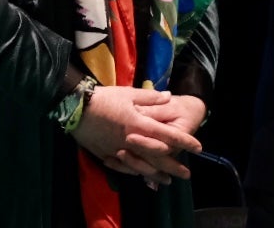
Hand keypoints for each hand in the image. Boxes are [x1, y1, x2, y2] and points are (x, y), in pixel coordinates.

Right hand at [71, 86, 202, 184]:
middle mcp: (131, 141)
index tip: (198, 148)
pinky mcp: (105, 154)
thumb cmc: (105, 98)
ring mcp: (117, 150)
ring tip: (167, 180)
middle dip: (173, 166)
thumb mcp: (129, 93)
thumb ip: (151, 98)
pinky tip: (142, 175)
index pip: (167, 135)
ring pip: (141, 166)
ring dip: (155, 173)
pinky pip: (124, 167)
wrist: (75, 109)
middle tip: (186, 174)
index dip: (184, 142)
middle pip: (157, 157)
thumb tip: (168, 96)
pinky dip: (135, 172)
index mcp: (139, 124)